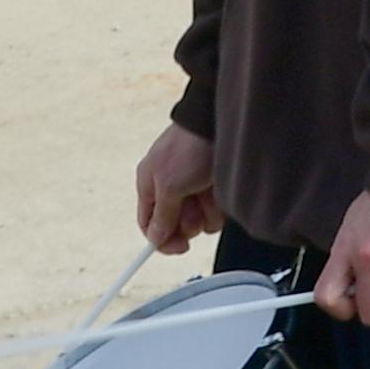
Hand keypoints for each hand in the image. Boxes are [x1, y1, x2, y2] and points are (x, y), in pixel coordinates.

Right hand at [134, 123, 220, 254]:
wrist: (219, 121)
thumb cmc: (189, 147)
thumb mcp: (170, 185)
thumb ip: (162, 215)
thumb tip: (154, 239)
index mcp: (149, 185)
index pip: (149, 225)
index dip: (163, 240)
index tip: (180, 247)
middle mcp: (169, 188)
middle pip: (177, 226)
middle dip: (190, 220)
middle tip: (195, 205)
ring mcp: (192, 187)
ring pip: (201, 220)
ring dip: (208, 210)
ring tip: (210, 190)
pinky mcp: (212, 185)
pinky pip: (216, 209)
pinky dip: (220, 202)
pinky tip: (219, 186)